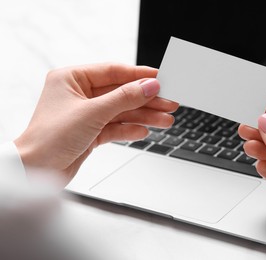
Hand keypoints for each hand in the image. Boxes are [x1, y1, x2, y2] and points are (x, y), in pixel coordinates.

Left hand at [14, 63, 178, 185]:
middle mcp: (80, 94)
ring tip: (166, 120)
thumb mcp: (93, 113)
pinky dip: (130, 129)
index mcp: (72, 79)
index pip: (114, 71)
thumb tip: (150, 86)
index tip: (161, 79)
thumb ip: (125, 98)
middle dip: (147, 99)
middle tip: (170, 102)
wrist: (36, 171)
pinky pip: (116, 127)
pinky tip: (145, 131)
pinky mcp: (90, 132)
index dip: (139, 75)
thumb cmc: (50, 138)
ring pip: (122, 111)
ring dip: (144, 116)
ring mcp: (86, 114)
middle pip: (122, 93)